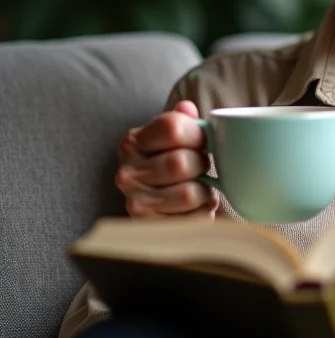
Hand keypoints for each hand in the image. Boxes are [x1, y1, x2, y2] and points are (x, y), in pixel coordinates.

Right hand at [115, 100, 218, 218]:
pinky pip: (192, 219)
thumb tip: (186, 108)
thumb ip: (182, 120)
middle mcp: (127, 172)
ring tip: (200, 188)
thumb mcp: (174, 138)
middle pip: (180, 162)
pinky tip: (195, 207)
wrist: (161, 207)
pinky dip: (202, 212)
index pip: (173, 127)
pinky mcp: (150, 229)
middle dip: (202, 165)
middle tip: (202, 167)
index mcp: (132, 142)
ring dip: (204, 191)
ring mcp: (135, 202)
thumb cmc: (172, 164)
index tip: (205, 141)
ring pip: (189, 193)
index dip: (198, 134)